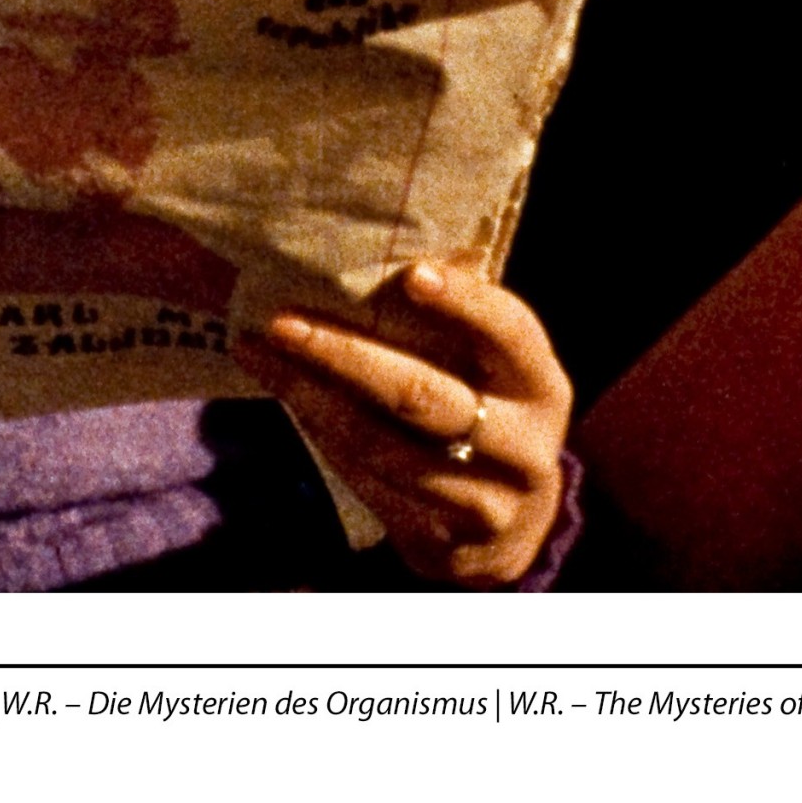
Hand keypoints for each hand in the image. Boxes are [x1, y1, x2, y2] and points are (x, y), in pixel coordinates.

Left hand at [236, 257, 573, 587]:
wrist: (510, 532)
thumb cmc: (488, 419)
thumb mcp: (493, 376)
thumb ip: (456, 329)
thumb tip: (366, 260)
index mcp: (540, 385)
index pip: (510, 331)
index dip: (465, 302)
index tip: (411, 273)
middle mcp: (525, 445)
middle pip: (421, 394)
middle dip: (343, 354)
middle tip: (282, 322)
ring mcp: (488, 501)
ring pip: (381, 445)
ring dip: (310, 399)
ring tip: (261, 357)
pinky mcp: (446, 542)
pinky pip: (370, 483)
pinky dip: (323, 439)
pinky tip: (291, 402)